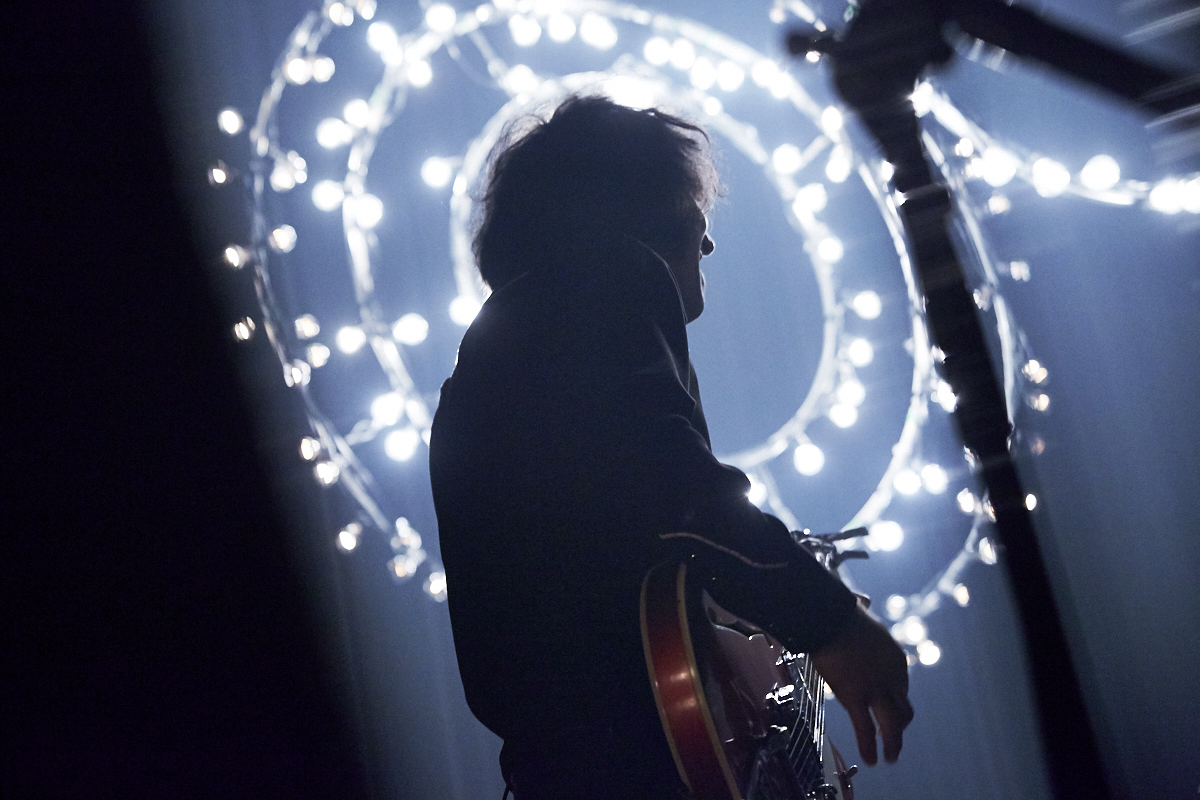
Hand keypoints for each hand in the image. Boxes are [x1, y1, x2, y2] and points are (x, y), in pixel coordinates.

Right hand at [812, 603, 913, 765]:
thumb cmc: (839, 612)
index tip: (887, 707)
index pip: (901, 688)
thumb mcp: (862, 616)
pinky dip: (869, 747)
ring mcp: (875, 688)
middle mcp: (892, 677)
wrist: (830, 615)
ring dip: (893, 744)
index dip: (894, 702)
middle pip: (903, 710)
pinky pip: (865, 728)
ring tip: (890, 757)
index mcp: (895, 660)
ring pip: (892, 725)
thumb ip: (865, 620)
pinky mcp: (855, 696)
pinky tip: (871, 760)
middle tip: (895, 739)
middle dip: (899, 727)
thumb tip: (862, 601)